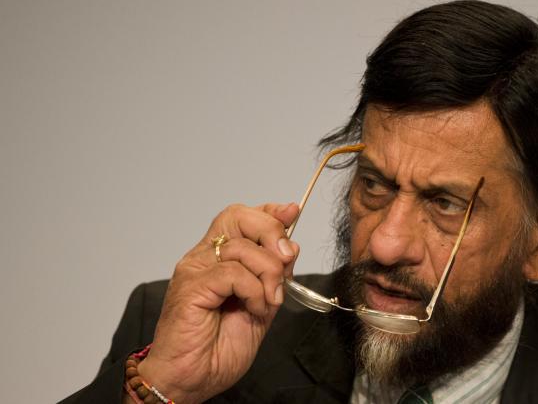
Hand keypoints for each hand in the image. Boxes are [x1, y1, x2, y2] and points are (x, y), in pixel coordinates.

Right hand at [135, 202, 299, 402]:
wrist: (190, 381)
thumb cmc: (217, 349)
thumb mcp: (261, 306)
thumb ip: (274, 277)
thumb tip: (290, 247)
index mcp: (218, 259)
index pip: (242, 218)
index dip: (269, 212)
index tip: (291, 213)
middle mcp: (204, 258)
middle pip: (237, 215)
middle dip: (270, 231)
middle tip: (284, 260)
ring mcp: (195, 269)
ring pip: (241, 246)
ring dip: (268, 272)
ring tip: (267, 301)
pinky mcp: (192, 286)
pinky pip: (233, 272)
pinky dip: (253, 290)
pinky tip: (252, 308)